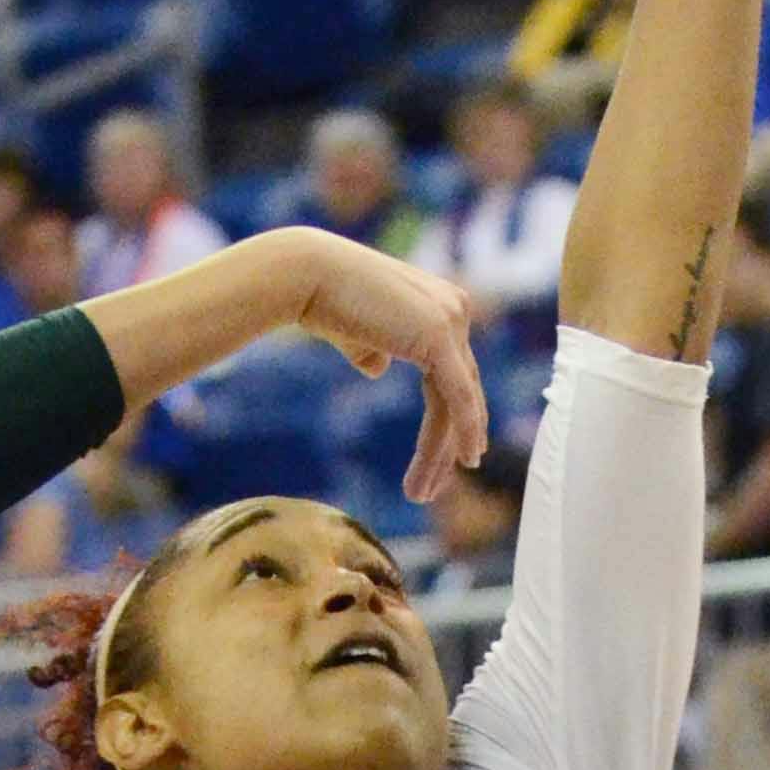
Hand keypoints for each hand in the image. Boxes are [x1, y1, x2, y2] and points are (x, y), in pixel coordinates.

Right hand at [275, 232, 487, 508]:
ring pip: (459, 401)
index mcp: (440, 305)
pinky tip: (462, 462)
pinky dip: (462, 432)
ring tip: (421, 492)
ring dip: (443, 452)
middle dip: (449, 444)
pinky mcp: (440, 335)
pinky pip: (458, 396)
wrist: (307, 277)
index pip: (454, 374)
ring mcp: (452, 319)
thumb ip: (375, 350)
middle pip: (462, 391)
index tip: (445, 459)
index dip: (452, 420)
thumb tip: (378, 369)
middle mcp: (454, 308)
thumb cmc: (322, 300)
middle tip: (435, 486)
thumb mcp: (357, 333)